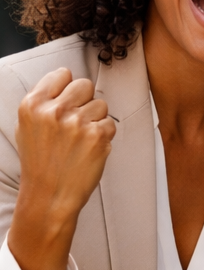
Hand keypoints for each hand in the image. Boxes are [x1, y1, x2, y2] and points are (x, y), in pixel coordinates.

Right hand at [9, 68, 114, 269]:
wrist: (50, 195)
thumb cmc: (40, 160)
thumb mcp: (28, 126)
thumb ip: (44, 101)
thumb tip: (65, 78)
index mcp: (32, 104)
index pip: (62, 74)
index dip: (66, 88)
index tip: (65, 103)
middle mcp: (54, 110)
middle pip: (85, 84)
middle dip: (84, 101)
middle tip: (74, 124)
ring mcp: (77, 122)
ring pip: (101, 104)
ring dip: (95, 119)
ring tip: (79, 140)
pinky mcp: (97, 135)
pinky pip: (110, 123)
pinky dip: (104, 136)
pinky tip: (89, 149)